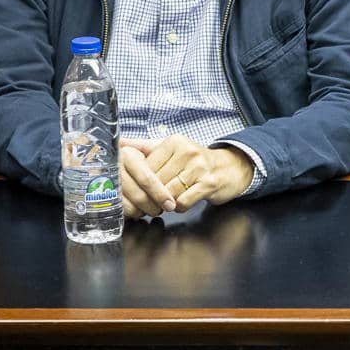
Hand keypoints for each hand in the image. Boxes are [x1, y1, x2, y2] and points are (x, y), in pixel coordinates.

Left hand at [118, 134, 253, 215]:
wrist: (231, 168)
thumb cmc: (197, 161)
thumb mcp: (172, 149)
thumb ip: (145, 147)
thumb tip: (118, 143)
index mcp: (175, 142)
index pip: (147, 167)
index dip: (143, 182)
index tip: (143, 188)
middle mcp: (188, 152)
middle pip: (157, 181)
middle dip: (153, 194)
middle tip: (154, 198)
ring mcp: (200, 168)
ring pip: (169, 193)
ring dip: (166, 202)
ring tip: (168, 200)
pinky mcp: (209, 183)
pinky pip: (183, 202)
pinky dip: (179, 207)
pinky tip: (181, 203)